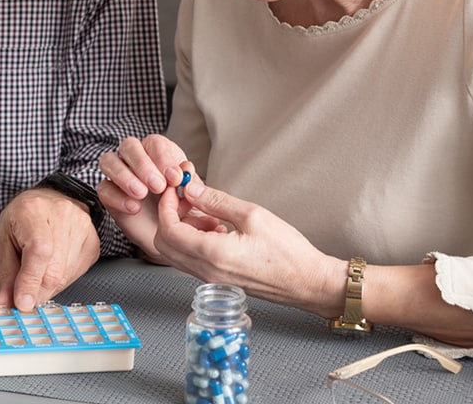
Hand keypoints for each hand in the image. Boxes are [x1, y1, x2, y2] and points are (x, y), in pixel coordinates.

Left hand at [0, 187, 100, 310]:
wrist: (46, 202)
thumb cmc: (21, 220)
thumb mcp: (2, 244)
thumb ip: (6, 276)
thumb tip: (5, 304)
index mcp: (33, 210)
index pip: (38, 251)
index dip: (31, 281)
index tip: (23, 304)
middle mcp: (62, 214)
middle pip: (54, 269)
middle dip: (37, 291)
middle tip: (24, 297)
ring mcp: (82, 226)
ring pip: (65, 275)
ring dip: (48, 286)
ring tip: (37, 271)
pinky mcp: (93, 241)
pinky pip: (77, 273)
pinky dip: (61, 280)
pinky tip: (52, 266)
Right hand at [96, 135, 201, 261]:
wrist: (170, 236)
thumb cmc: (182, 211)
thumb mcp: (193, 198)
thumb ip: (191, 182)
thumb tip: (186, 167)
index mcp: (159, 152)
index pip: (155, 144)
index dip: (164, 158)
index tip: (175, 178)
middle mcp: (136, 158)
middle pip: (129, 146)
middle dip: (143, 165)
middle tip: (158, 186)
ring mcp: (119, 174)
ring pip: (109, 161)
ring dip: (125, 176)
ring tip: (141, 194)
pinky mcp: (109, 194)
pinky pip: (104, 188)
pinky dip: (117, 197)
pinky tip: (134, 207)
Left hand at [151, 183, 339, 313]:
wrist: (308, 283)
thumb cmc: (288, 252)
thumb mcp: (253, 215)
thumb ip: (217, 201)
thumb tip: (191, 188)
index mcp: (212, 254)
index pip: (168, 230)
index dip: (167, 205)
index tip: (177, 190)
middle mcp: (206, 271)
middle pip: (164, 244)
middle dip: (170, 217)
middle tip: (188, 199)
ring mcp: (211, 279)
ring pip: (176, 253)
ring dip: (182, 230)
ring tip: (208, 213)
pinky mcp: (218, 281)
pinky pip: (192, 260)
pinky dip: (193, 241)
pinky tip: (217, 228)